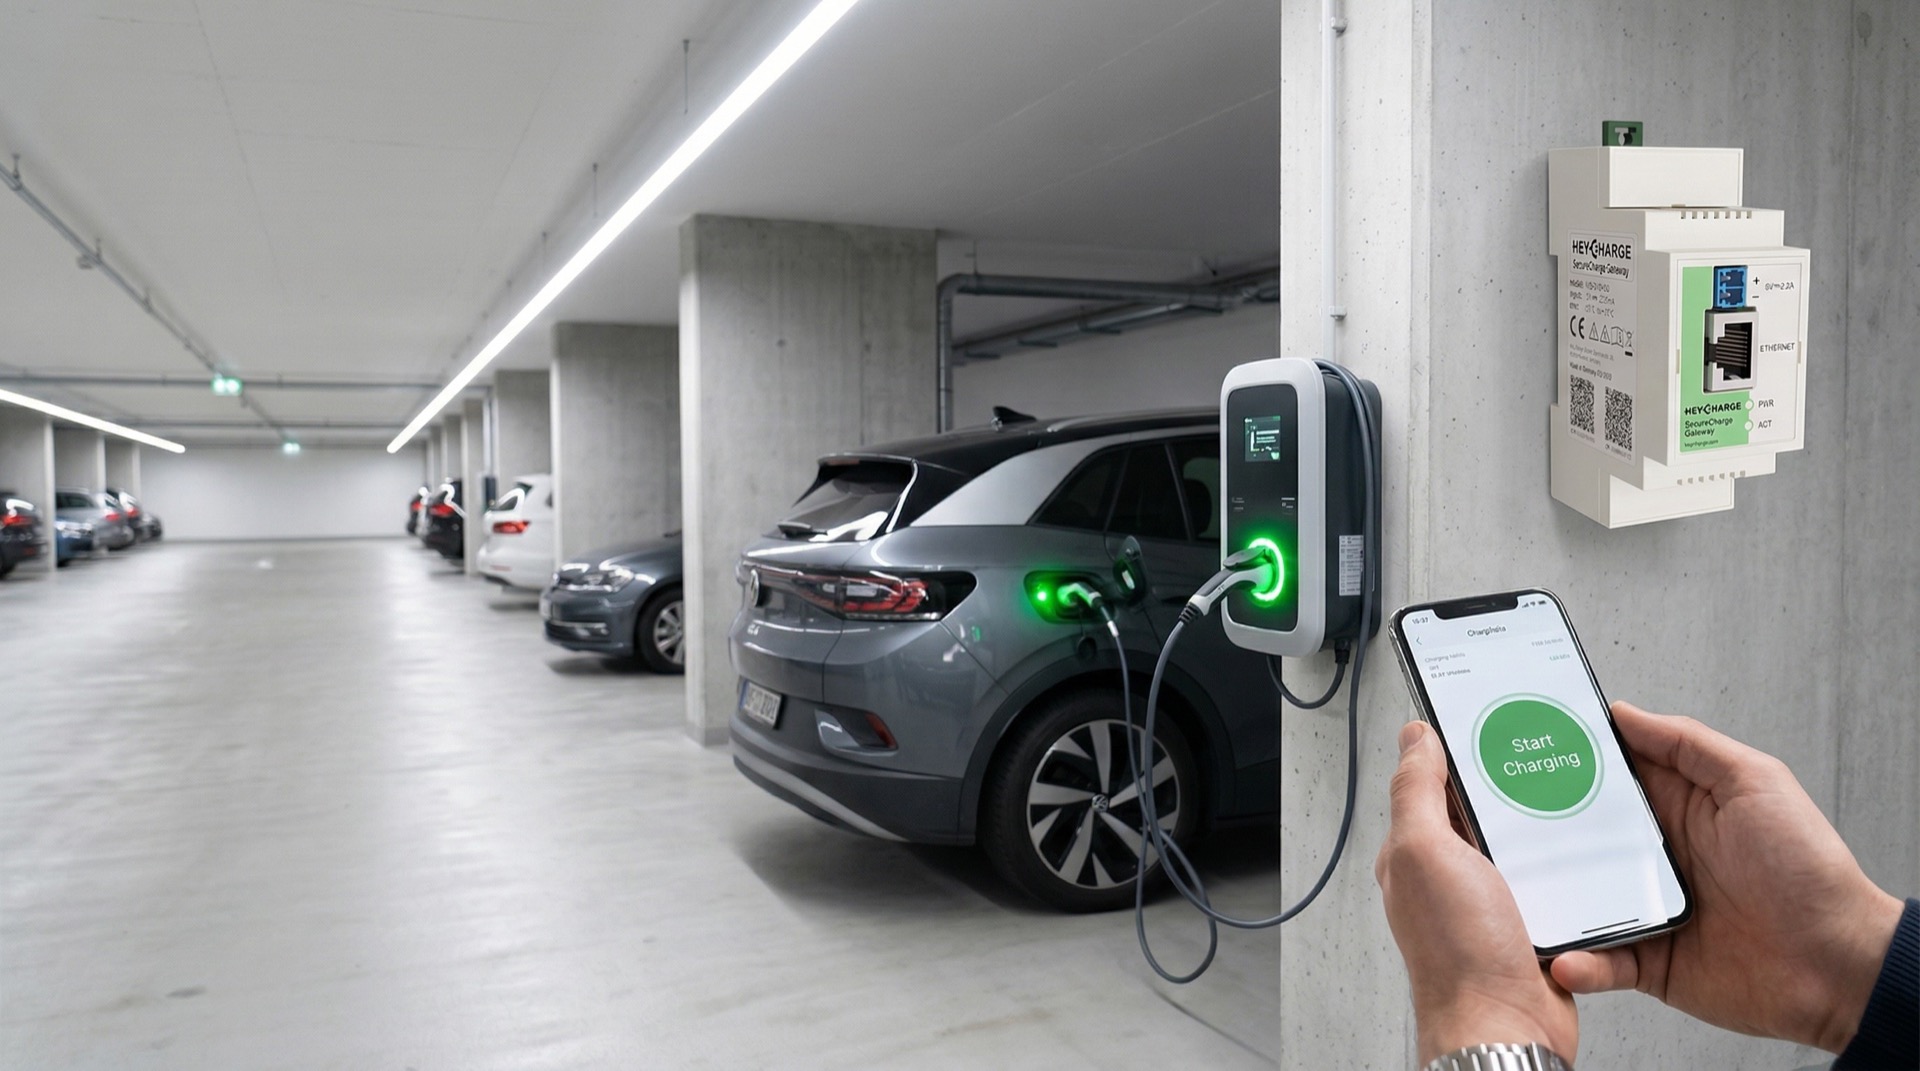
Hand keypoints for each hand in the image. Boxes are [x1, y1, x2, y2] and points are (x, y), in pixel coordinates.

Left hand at [1377, 720, 1578, 1063]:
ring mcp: (1491, 902)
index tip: (1487, 723)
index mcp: (1417, 852)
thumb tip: (1414, 738)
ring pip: (1522, 846)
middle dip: (1510, 789)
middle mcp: (1451, 877)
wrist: (1507, 1026)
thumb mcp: (1426, 852)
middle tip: (1541, 762)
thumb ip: (1416, 793)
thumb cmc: (1458, 953)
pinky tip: (1582, 858)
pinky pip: (1553, 884)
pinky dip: (1567, 871)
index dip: (1456, 751)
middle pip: (1483, 812)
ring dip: (1543, 831)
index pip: (1432, 784)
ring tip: (1568, 804)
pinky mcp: (1531, 924)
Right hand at [1550, 701, 1903, 1053]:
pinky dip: (1577, 963)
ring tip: (1518, 896)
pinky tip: (1565, 957)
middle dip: (1536, 830)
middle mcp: (1652, 856)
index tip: (1526, 747)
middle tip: (1498, 821)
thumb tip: (1625, 713)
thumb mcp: (1756, 783)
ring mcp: (1645, 908)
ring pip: (1575, 899)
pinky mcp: (1646, 960)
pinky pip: (1598, 961)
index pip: (1607, 776)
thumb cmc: (1809, 871)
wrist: (1835, 966)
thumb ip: (1690, 744)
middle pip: (1577, 837)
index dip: (1567, 761)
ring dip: (1546, 900)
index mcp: (1676, 807)